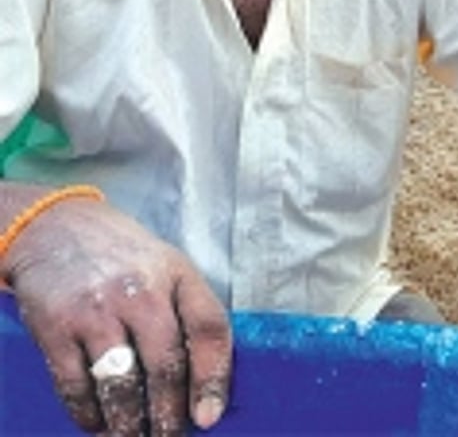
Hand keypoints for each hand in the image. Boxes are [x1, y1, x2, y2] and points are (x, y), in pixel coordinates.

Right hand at [3, 196, 230, 434]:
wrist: (56, 228)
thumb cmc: (126, 257)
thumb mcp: (171, 268)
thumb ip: (191, 314)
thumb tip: (207, 381)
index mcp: (178, 276)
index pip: (209, 329)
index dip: (214, 378)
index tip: (209, 417)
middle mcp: (140, 292)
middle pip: (165, 366)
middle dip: (169, 415)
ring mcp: (96, 310)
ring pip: (121, 383)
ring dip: (130, 423)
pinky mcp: (55, 327)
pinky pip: (75, 385)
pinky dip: (89, 414)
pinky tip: (98, 424)